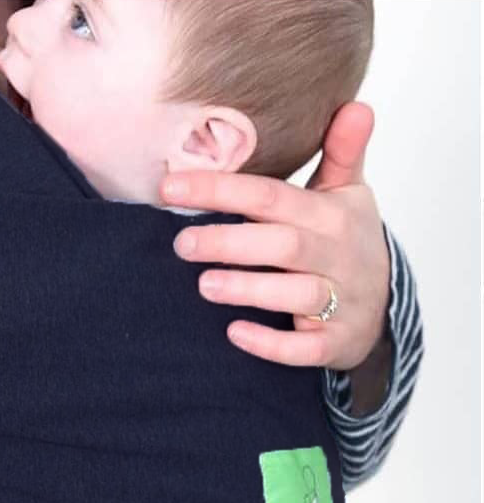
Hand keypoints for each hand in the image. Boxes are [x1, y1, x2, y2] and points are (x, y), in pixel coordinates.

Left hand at [161, 103, 391, 371]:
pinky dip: (272, 343)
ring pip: (295, 294)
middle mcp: (337, 255)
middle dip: (230, 242)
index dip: (222, 190)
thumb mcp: (349, 196)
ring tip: (203, 286)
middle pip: (283, 244)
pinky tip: (235, 333)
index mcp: (330, 215)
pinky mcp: (335, 341)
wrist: (383, 306)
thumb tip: (355, 105)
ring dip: (249, 289)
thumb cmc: (349, 244)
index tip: (170, 187)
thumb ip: (342, 154)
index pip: (271, 196)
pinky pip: (306, 347)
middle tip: (181, 243)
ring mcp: (339, 301)